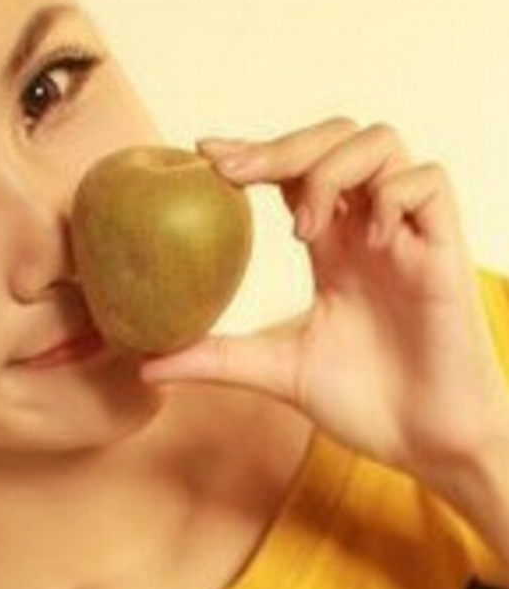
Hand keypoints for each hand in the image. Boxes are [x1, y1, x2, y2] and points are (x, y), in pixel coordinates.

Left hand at [141, 117, 508, 491]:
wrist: (431, 450)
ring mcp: (408, 235)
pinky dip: (392, 196)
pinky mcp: (446, 253)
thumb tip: (143, 365)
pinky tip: (368, 241)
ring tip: (305, 229)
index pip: (293, 169)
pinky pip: (429, 183)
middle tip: (231, 173)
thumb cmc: (367, 404)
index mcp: (332, 244)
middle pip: (333, 138)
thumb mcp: (277, 371)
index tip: (202, 153)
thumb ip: (216, 359)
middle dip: (280, 145)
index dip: (253, 151)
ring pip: (380, 143)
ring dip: (331, 169)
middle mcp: (368, 227)